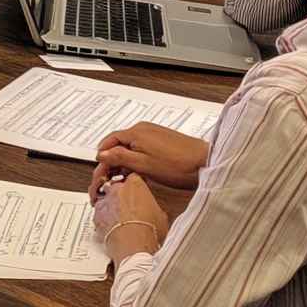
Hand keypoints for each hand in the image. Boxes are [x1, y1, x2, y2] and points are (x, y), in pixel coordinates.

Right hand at [90, 122, 208, 200]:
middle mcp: (143, 129)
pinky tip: (139, 172)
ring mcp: (153, 133)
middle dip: (112, 161)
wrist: (206, 163)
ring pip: (130, 146)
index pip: (109, 141)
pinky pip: (141, 147)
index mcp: (136, 132)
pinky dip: (136, 158)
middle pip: (118, 143)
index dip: (103, 157)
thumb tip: (102, 154)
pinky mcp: (161, 140)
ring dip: (124, 161)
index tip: (100, 172)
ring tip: (124, 178)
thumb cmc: (177, 165)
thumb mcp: (144, 165)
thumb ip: (120, 158)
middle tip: (110, 178)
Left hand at [92, 174, 167, 266]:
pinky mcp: (96, 213)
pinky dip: (103, 217)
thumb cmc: (149, 231)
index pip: (133, 177)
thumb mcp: (160, 216)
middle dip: (120, 194)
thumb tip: (153, 212)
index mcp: (135, 184)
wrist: (134, 246)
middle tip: (128, 207)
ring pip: (105, 197)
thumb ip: (152, 207)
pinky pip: (98, 212)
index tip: (137, 193)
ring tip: (120, 218)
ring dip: (111, 205)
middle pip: (116, 185)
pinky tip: (111, 226)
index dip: (135, 186)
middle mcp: (117, 189)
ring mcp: (105, 200)